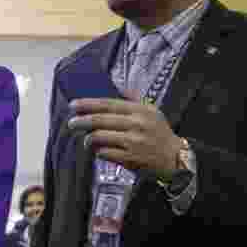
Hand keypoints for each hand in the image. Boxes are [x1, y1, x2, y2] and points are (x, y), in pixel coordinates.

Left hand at [67, 96, 182, 179]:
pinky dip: (98, 151)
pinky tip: (98, 150)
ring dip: (88, 138)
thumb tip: (117, 88)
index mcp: (140, 111)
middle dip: (81, 121)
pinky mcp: (129, 158)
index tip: (74, 105)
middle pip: (100, 120)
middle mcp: (136, 124)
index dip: (88, 104)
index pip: (108, 104)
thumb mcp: (152, 111)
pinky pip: (104, 152)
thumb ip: (133, 100)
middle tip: (71, 123)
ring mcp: (132, 142)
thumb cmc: (160, 134)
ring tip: (86, 139)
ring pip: (99, 136)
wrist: (174, 158)